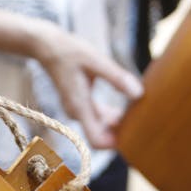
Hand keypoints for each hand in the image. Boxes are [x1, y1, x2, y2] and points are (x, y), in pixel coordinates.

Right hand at [34, 23, 142, 148]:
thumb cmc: (69, 51)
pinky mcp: (80, 106)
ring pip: (101, 128)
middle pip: (101, 135)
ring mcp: (78, 111)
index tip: (133, 133)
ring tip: (138, 111)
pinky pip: (98, 118)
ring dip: (118, 124)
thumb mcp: (96, 60)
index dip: (115, 143)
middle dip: (120, 132)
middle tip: (142, 120)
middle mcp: (77, 113)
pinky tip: (126, 106)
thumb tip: (138, 94)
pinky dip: (112, 116)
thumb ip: (116, 77)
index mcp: (79, 106)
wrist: (47, 47)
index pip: (96, 140)